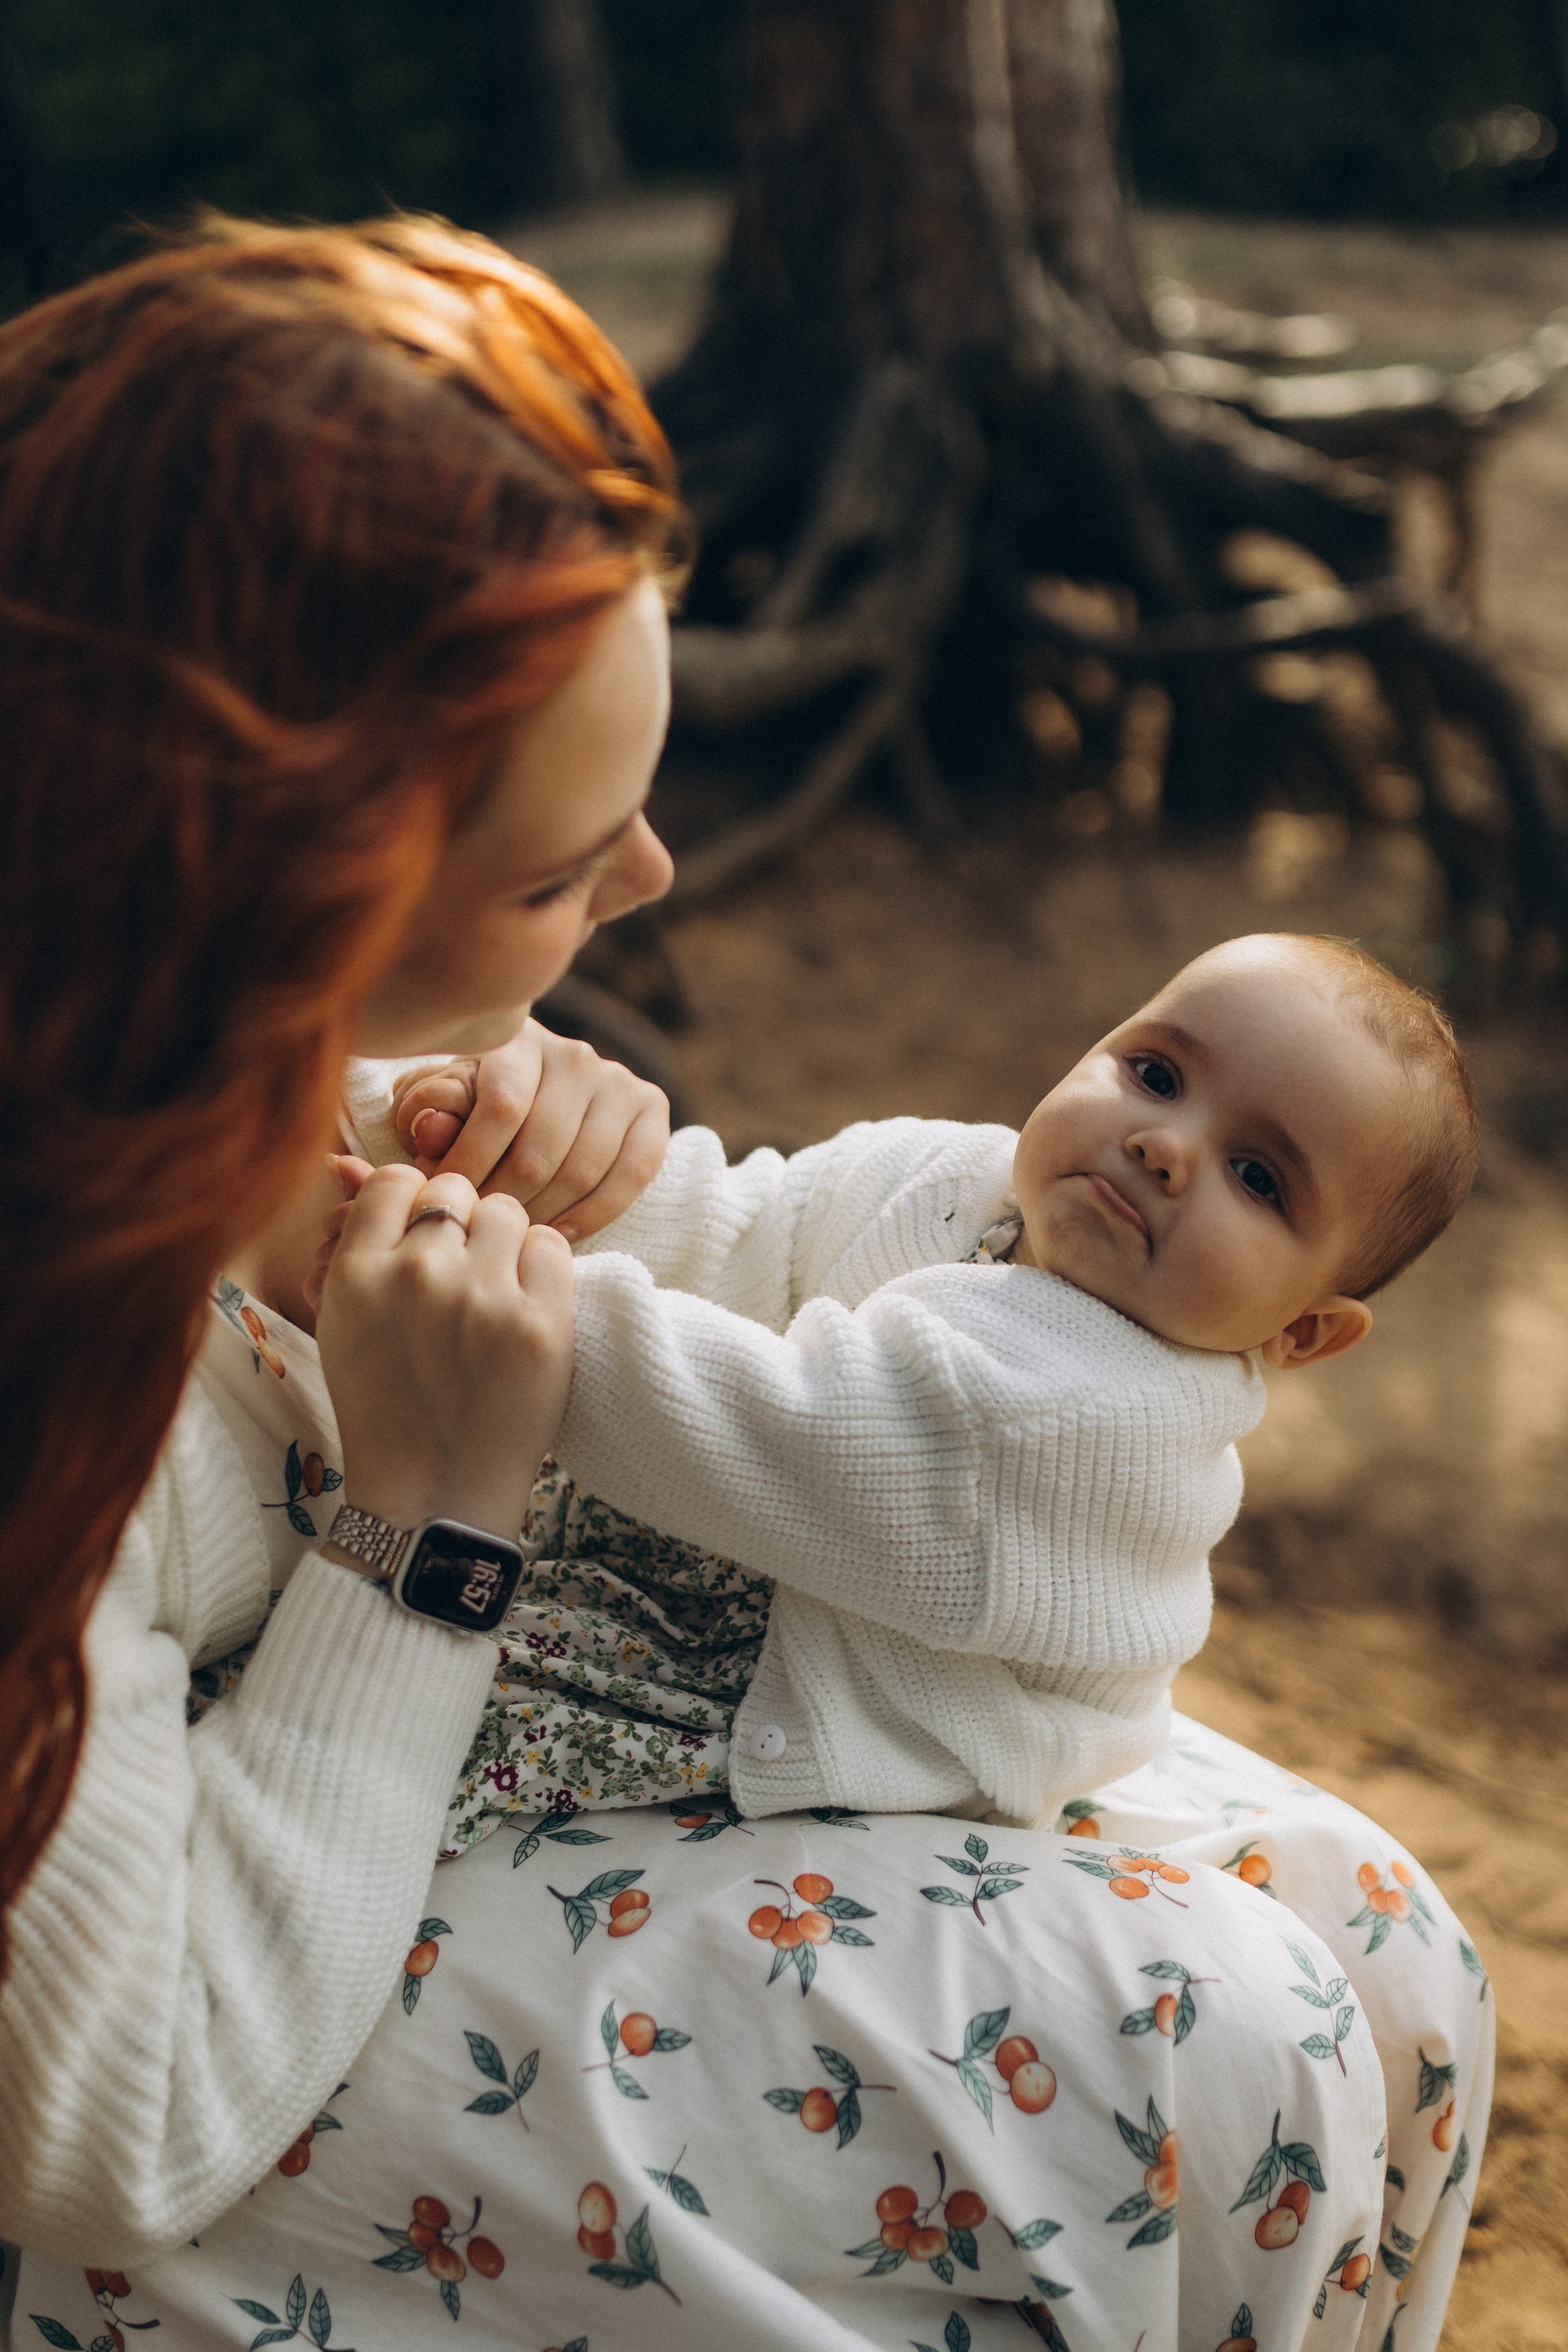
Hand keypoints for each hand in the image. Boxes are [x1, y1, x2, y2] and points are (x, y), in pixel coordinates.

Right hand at [312, 1162, 573, 1538]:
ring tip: (495, 1297)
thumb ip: (360, 1246)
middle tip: (464, 1274)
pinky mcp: (540, 1323)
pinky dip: (545, 1271)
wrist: (434, 1496)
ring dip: (506, 1244)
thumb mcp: (346, 1324)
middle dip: (462, 1223)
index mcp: (356, 1275)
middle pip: (455, 1191)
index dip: (415, 1203)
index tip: (426, 1240)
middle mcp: (416, 1276)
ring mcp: (481, 1298)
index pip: (395, 1180)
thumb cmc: (388, 1408)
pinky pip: (553, 1246)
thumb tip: (352, 1161)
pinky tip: (527, 1310)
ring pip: (507, 1212)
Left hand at [393, 1018, 667, 1239]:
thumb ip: (424, 1112)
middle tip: (477, 1230)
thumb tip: (432, 1130)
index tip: (446, 1201)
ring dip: (543, 1214)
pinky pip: (633, 1174)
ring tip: (509, 1236)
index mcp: (516, 1042)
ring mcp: (618, 1080)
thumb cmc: (471, 1108)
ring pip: (583, 1169)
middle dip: (503, 1201)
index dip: (471, 1164)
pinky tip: (558, 1233)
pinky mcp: (651, 1107)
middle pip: (541, 1149)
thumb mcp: (437, 1104)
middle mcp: (573, 1054)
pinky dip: (594, 1214)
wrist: (533, 1100)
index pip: (500, 1109)